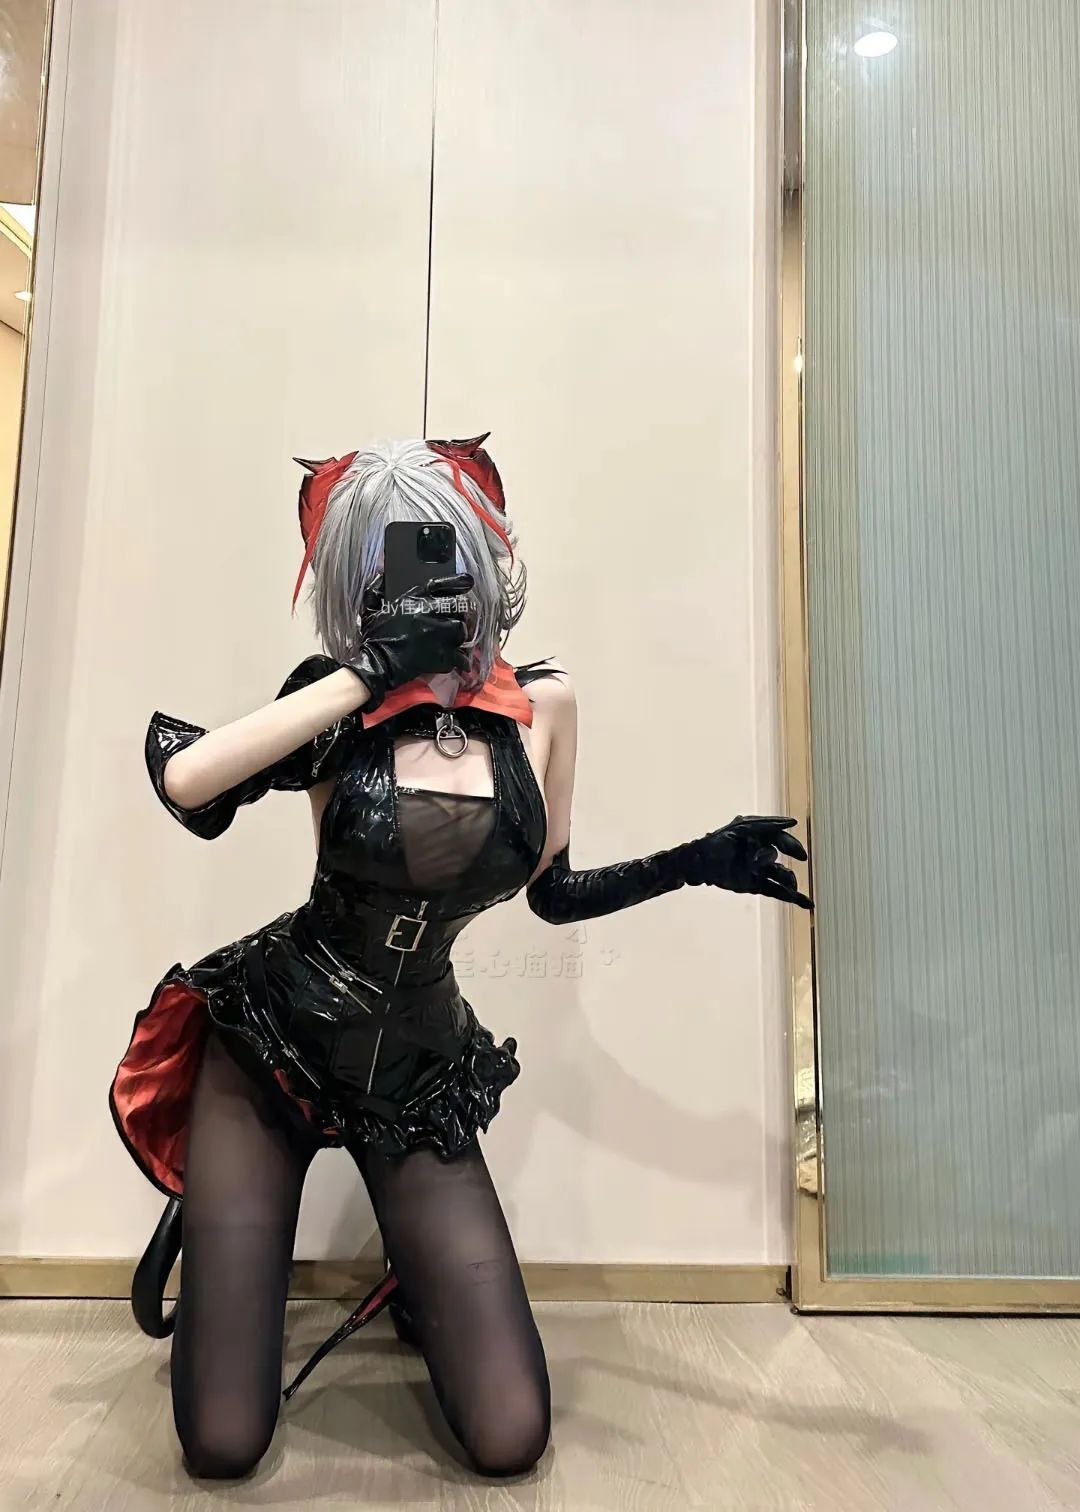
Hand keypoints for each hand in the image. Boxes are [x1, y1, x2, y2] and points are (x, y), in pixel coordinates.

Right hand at [345, 572, 472, 710]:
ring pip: (461, 630)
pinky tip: (456, 659)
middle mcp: (430, 613)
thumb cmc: (374, 635)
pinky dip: (459, 658)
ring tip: (453, 638)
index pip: (444, 584)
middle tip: (457, 617)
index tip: (467, 582)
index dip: (459, 582)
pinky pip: (460, 656)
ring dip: (459, 634)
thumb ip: (378, 587)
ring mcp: (439, 636)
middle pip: (460, 607)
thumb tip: (382, 574)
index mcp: (414, 599)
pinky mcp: (442, 656)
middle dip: (461, 612)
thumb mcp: (370, 606)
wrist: (377, 664)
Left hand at [680, 816, 811, 908]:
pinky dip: (791, 897)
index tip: (800, 855)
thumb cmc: (718, 841)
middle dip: (782, 861)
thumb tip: (793, 822)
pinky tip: (807, 903)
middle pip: (779, 858)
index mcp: (757, 836)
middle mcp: (759, 853)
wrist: (698, 863)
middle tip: (789, 870)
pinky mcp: (753, 885)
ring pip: (781, 876)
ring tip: (792, 886)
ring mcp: (757, 871)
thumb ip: (768, 824)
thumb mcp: (743, 827)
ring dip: (790, 882)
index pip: (780, 839)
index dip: (791, 845)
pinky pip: (775, 891)